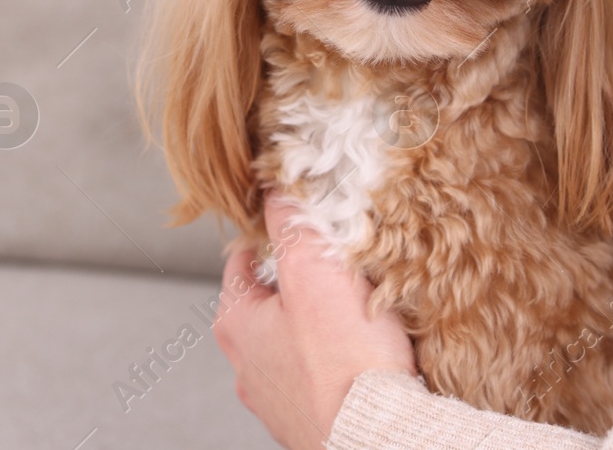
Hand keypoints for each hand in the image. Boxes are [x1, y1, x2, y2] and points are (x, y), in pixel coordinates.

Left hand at [213, 195, 415, 449]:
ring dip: (321, 323)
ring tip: (356, 311)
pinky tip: (364, 353)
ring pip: (295, 340)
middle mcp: (248, 364)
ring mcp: (278, 396)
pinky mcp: (310, 417)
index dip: (272, 235)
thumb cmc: (344, 366)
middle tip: (336, 266)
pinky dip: (337, 359)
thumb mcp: (313, 271)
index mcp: (237, 324)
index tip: (297, 223)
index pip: (242, 261)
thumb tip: (276, 188)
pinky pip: (321, 374)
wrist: (375, 439)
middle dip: (302, 281)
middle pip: (270, 301)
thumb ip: (292, 224)